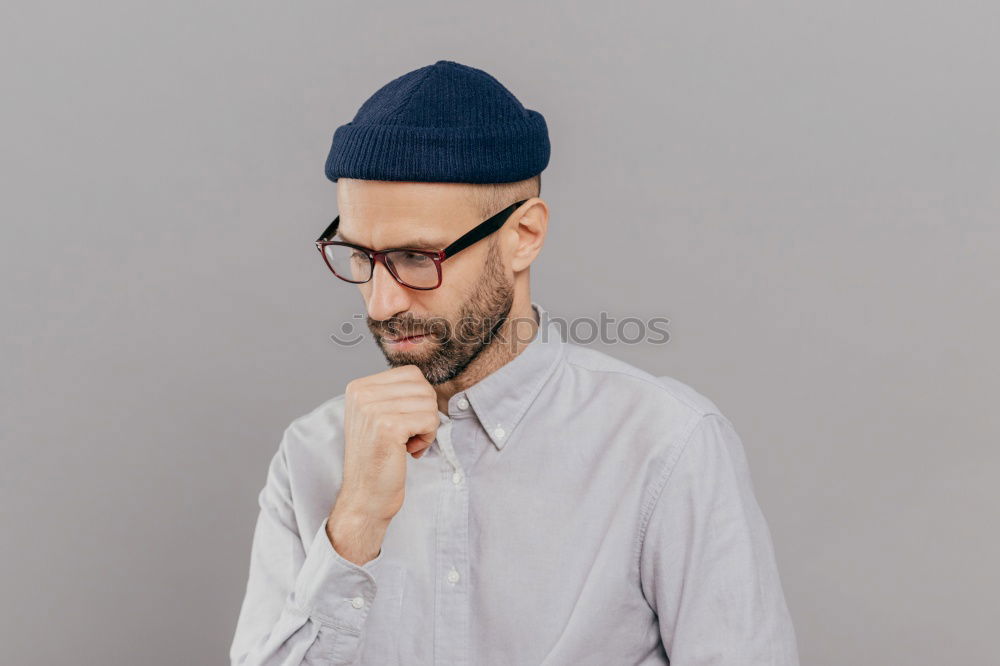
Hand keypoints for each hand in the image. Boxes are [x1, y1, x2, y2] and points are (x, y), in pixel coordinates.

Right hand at [334, 364, 438, 525]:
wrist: (365, 496)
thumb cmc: (377, 458)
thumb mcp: (377, 416)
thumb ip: (395, 394)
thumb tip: (424, 380)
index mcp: (359, 387)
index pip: (411, 374)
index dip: (418, 399)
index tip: (404, 423)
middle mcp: (362, 394)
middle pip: (423, 387)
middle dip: (425, 413)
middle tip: (409, 436)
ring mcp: (373, 409)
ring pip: (429, 403)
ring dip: (427, 427)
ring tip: (407, 444)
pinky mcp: (388, 426)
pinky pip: (430, 419)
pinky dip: (427, 438)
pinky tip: (410, 451)